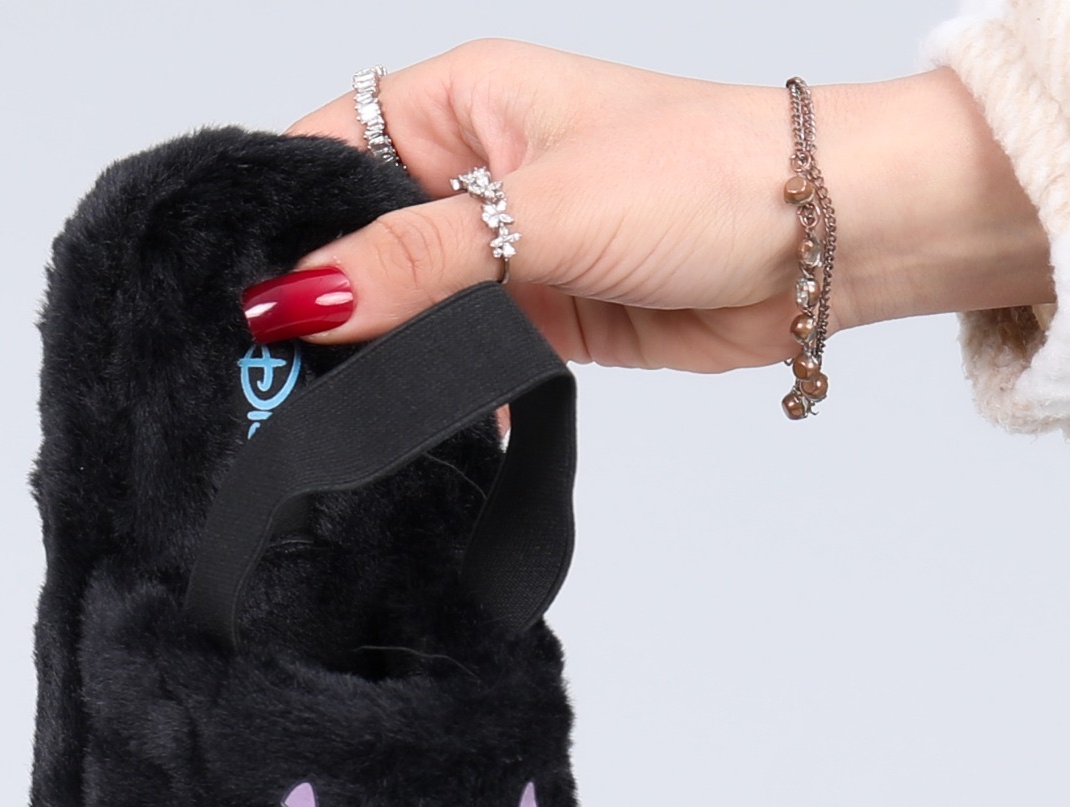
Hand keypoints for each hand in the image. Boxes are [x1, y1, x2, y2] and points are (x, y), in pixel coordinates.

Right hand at [270, 44, 1048, 369]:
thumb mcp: (542, 213)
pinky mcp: (547, 325)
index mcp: (456, 105)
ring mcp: (510, 255)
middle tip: (280, 394)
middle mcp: (473, 176)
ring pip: (414, 321)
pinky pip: (471, 367)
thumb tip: (300, 300)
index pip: (324, 157)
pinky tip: (427, 439)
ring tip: (347, 427)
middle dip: (330, 319)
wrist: (827, 243)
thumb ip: (420, 263)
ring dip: (392, 371)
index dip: (278, 229)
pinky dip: (451, 402)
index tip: (242, 313)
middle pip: (362, 252)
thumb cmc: (706, 176)